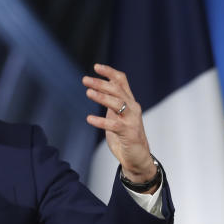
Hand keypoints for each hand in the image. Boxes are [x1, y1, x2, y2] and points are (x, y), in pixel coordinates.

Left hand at [83, 64, 156, 188]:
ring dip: (102, 97)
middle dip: (101, 83)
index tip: (96, 67)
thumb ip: (111, 103)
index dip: (110, 72)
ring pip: (117, 104)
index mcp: (130, 101)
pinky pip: (114, 125)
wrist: (137, 157)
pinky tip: (89, 119)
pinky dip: (101, 121)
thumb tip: (97, 88)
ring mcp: (132, 120)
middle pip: (117, 90)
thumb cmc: (125, 135)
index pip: (122, 81)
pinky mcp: (129, 133)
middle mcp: (133, 108)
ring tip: (88, 92)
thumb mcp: (117, 115)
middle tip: (85, 80)